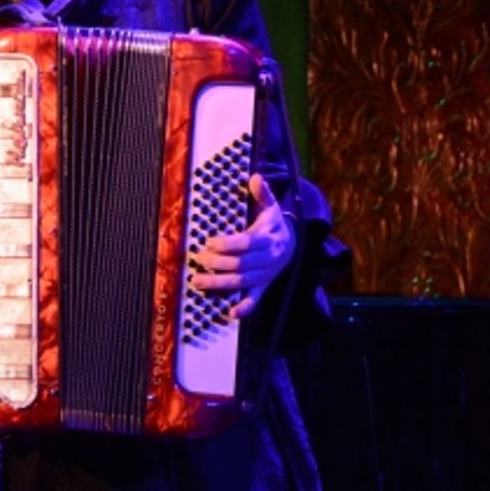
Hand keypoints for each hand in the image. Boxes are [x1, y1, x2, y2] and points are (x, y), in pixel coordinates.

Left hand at [189, 174, 296, 318]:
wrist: (292, 246)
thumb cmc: (272, 224)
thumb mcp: (270, 207)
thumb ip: (263, 193)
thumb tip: (256, 177)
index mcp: (268, 239)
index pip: (247, 243)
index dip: (227, 243)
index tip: (209, 240)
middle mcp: (267, 259)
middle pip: (241, 264)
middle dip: (218, 263)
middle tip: (198, 258)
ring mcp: (265, 275)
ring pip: (242, 282)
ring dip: (219, 284)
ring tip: (197, 281)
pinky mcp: (262, 287)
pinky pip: (254, 300)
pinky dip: (244, 308)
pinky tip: (230, 314)